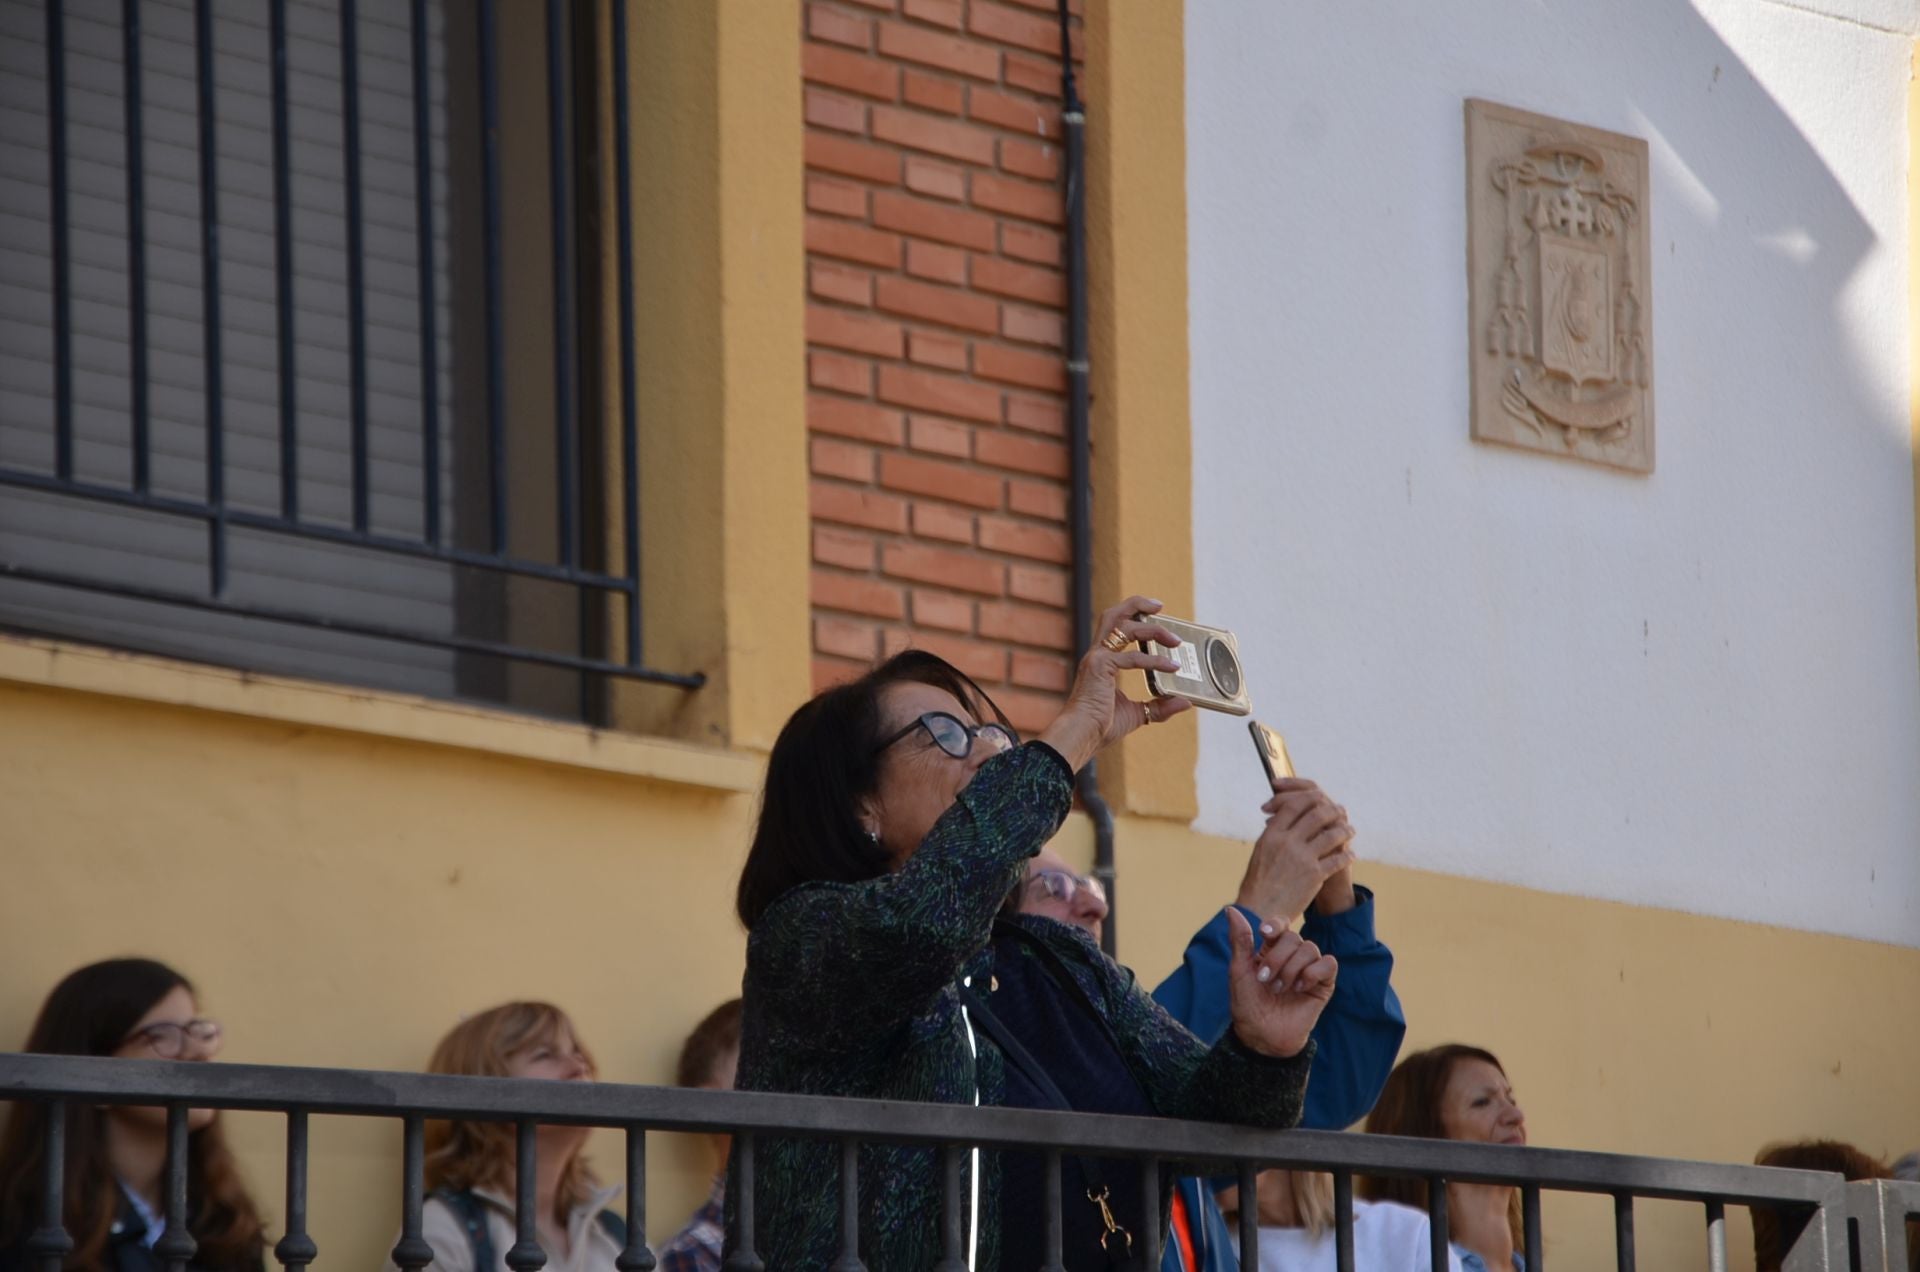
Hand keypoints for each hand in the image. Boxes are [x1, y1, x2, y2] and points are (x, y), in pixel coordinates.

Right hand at [1036, 595, 1192, 771]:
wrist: (1081, 736)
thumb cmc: (1101, 727)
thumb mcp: (1137, 714)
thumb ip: (1159, 706)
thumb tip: (1185, 702)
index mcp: (1102, 661)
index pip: (1115, 627)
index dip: (1135, 616)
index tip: (1156, 614)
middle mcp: (1097, 654)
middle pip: (1114, 615)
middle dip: (1137, 604)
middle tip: (1161, 606)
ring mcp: (1097, 658)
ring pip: (1123, 626)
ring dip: (1152, 628)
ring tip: (1174, 639)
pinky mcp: (1100, 667)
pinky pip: (1133, 659)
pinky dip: (1155, 661)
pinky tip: (1172, 667)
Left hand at [1224, 908, 1335, 1058]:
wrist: (1262, 1036)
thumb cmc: (1248, 1004)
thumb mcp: (1239, 970)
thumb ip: (1240, 940)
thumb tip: (1230, 908)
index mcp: (1271, 949)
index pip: (1280, 924)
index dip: (1275, 925)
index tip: (1264, 934)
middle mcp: (1291, 956)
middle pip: (1293, 937)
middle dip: (1277, 958)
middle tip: (1266, 980)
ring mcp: (1308, 969)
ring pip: (1310, 948)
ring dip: (1291, 969)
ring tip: (1280, 989)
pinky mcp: (1323, 984)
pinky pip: (1328, 963)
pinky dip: (1313, 972)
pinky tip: (1300, 987)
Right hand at [1235, 778, 1355, 922]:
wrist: (1258, 910)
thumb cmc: (1257, 882)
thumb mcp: (1260, 851)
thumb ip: (1274, 833)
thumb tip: (1284, 818)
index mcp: (1272, 834)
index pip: (1294, 805)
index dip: (1310, 799)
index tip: (1320, 798)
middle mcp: (1287, 842)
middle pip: (1316, 815)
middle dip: (1332, 810)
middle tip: (1341, 810)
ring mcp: (1302, 858)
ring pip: (1331, 835)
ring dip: (1344, 830)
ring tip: (1350, 829)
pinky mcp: (1314, 875)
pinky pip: (1337, 859)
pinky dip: (1346, 855)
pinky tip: (1351, 854)